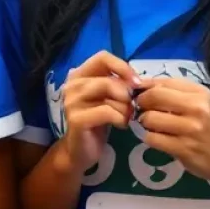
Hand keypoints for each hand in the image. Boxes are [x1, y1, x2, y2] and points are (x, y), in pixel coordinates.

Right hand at [59, 51, 138, 175]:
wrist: (81, 151)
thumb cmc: (98, 122)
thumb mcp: (108, 99)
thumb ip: (117, 85)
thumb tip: (138, 81)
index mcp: (79, 75)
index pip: (102, 57)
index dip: (123, 67)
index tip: (137, 83)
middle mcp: (72, 84)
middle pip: (108, 79)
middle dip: (126, 94)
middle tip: (131, 108)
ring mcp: (71, 101)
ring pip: (109, 94)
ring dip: (124, 108)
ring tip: (126, 117)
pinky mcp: (76, 119)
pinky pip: (107, 112)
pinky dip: (120, 119)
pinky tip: (121, 125)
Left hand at [135, 78, 209, 187]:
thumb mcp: (199, 102)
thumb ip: (172, 90)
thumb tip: (139, 84)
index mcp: (199, 93)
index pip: (161, 82)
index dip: (144, 87)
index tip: (140, 94)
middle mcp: (197, 108)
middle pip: (153, 97)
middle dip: (141, 103)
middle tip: (142, 110)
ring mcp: (191, 130)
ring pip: (150, 118)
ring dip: (144, 122)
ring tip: (152, 125)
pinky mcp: (185, 149)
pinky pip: (153, 138)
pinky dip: (149, 137)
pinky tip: (157, 138)